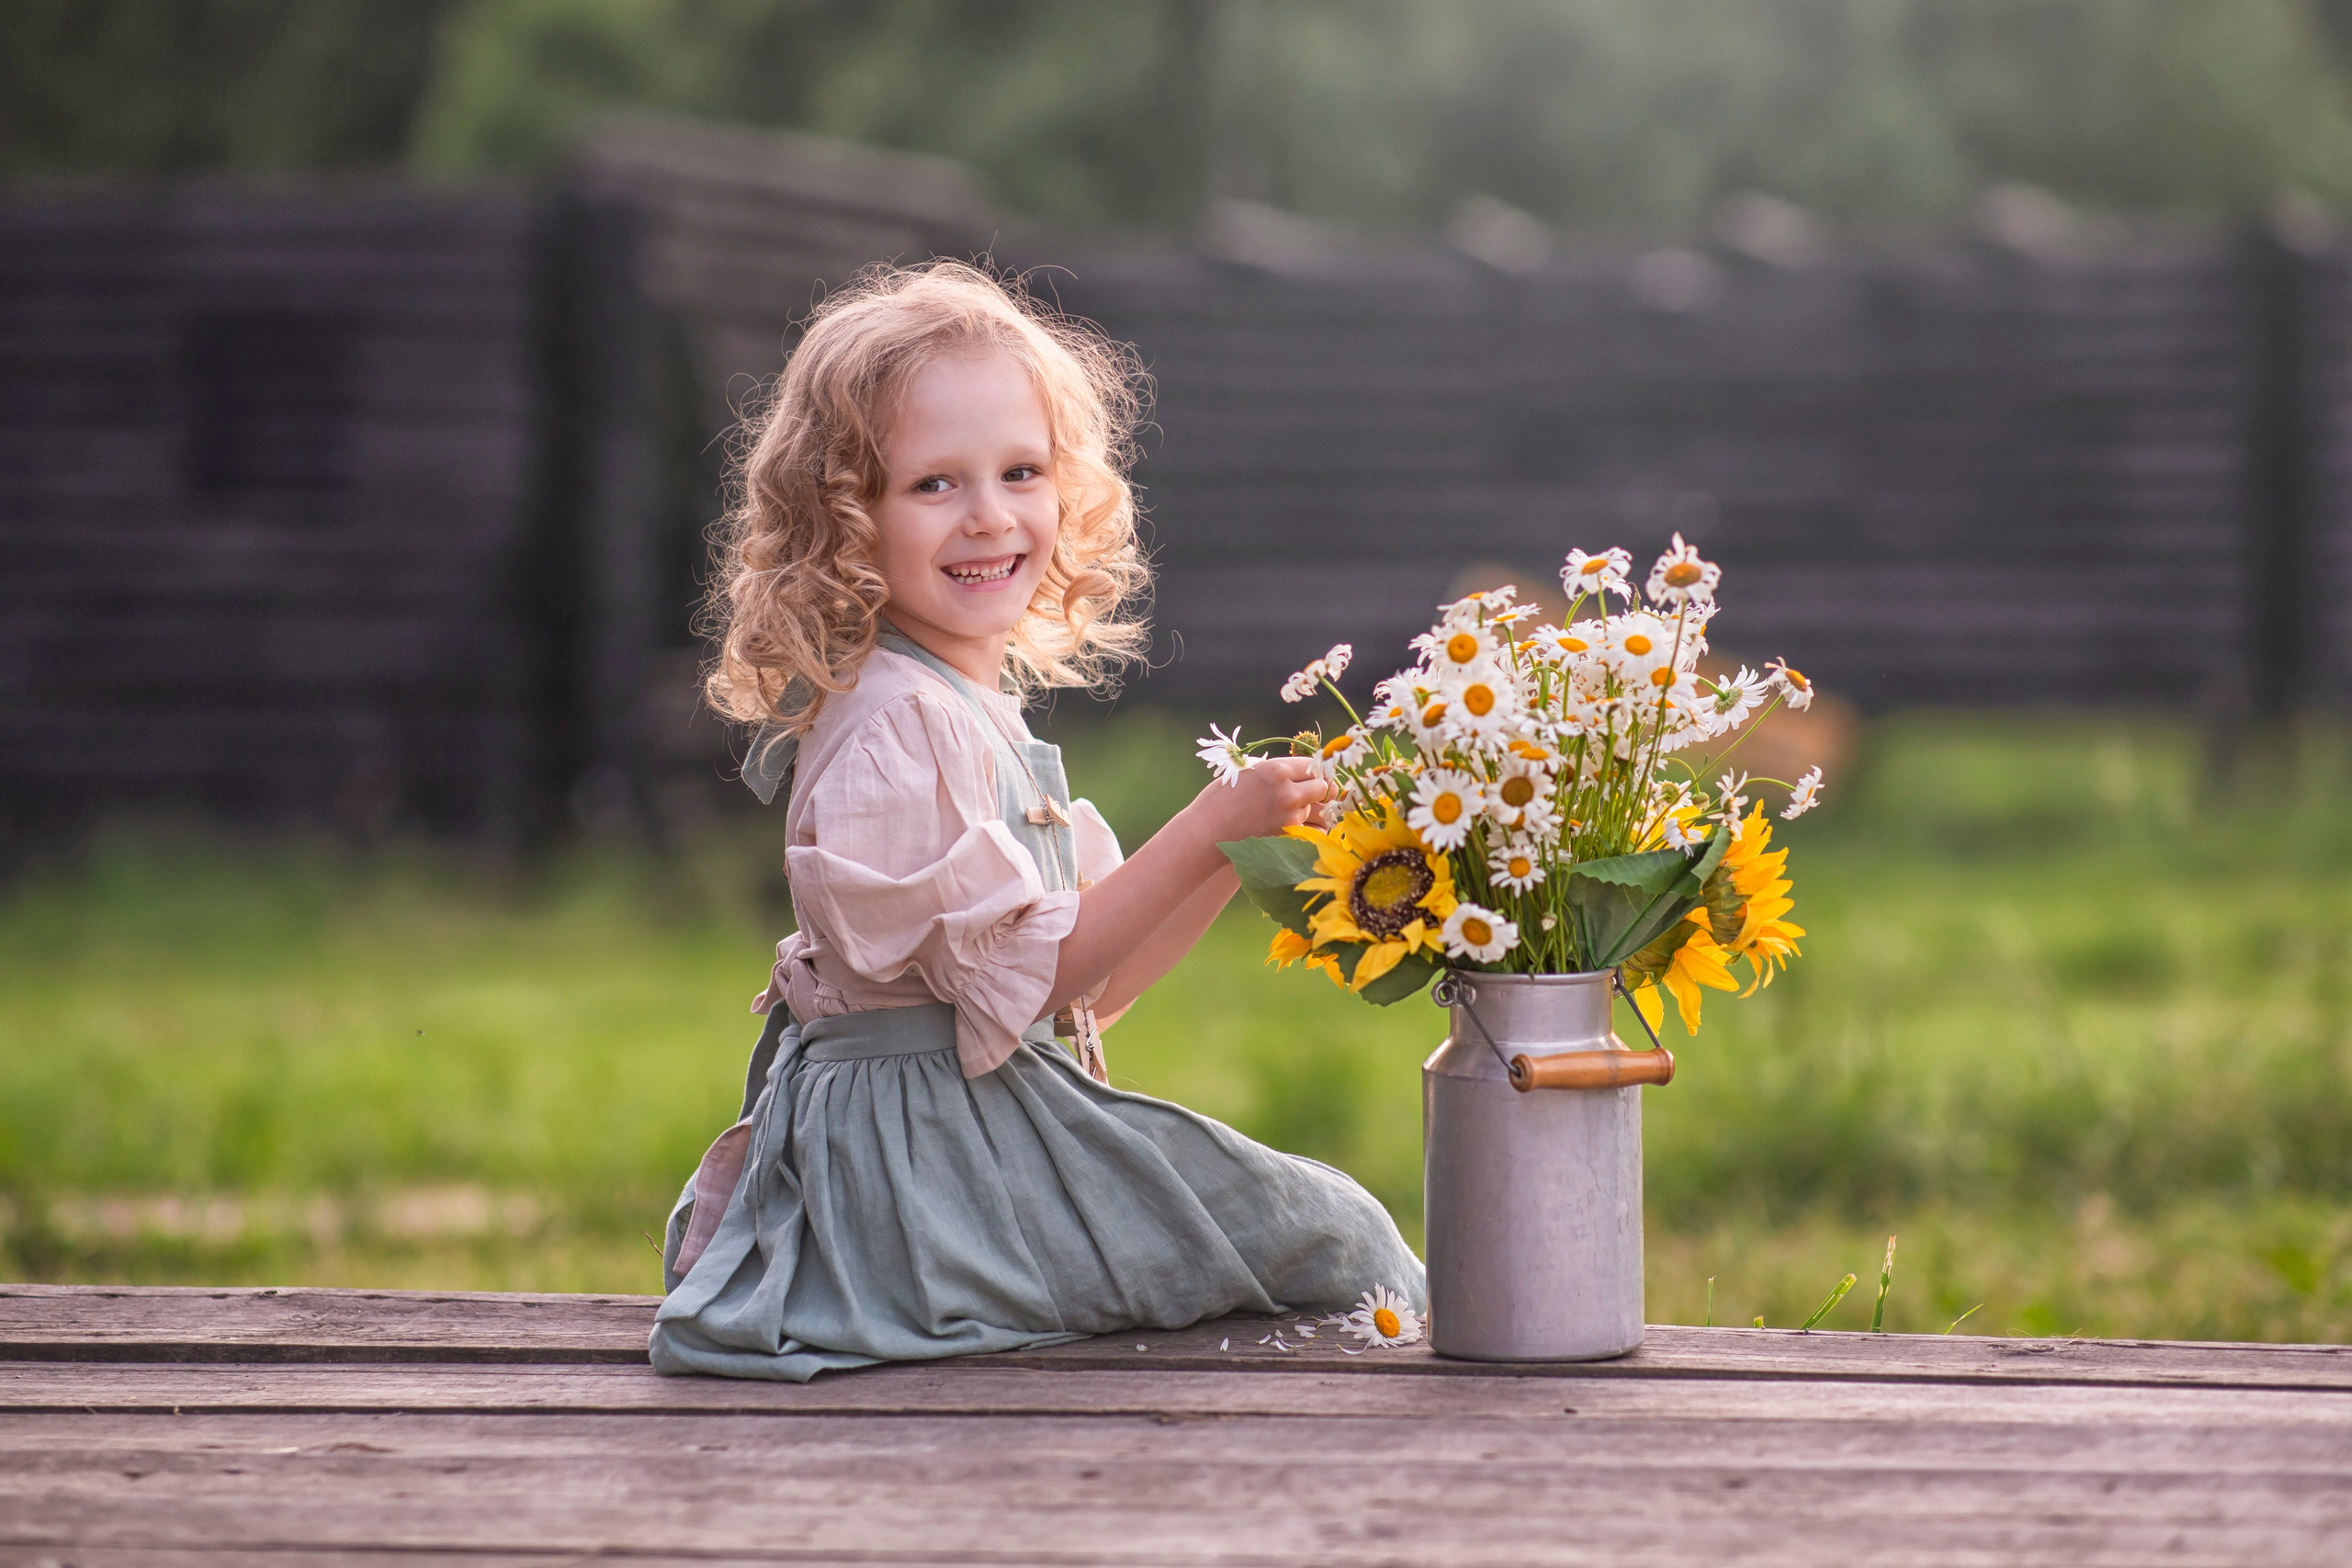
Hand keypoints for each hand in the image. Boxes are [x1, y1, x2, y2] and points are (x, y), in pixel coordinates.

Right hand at [1183, 757, 1330, 843]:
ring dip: (1315, 810)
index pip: (1312, 765)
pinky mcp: (1288, 838)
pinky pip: (1315, 832)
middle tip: (1312, 792)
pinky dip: (1313, 829)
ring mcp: (1289, 817)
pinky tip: (1304, 826)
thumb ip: (1275, 771)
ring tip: (1304, 810)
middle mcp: (1287, 792)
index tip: (1311, 774)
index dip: (1313, 770)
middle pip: (1324, 788)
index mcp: (1276, 770)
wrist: (1206, 832)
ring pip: (1321, 811)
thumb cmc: (1221, 799)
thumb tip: (1300, 771)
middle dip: (1320, 789)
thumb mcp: (1248, 773)